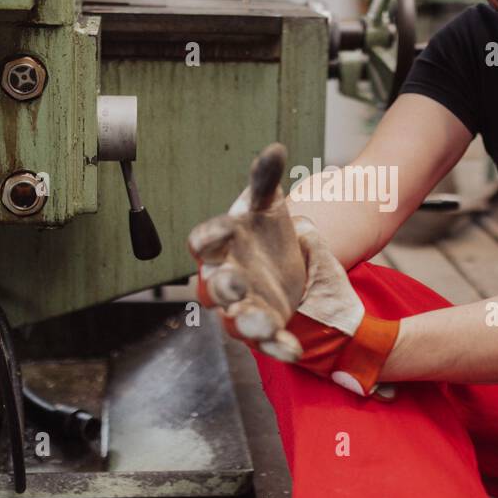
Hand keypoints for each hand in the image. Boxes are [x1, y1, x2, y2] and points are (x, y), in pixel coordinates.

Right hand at [187, 143, 399, 399]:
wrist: (284, 261)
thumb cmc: (264, 231)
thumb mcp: (269, 205)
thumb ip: (266, 180)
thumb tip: (275, 149)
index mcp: (221, 246)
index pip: (203, 241)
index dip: (207, 237)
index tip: (217, 233)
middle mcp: (226, 278)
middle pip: (213, 288)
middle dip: (222, 288)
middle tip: (234, 285)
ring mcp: (245, 306)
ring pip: (237, 321)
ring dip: (249, 322)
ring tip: (265, 322)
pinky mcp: (267, 325)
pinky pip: (267, 341)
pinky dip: (278, 345)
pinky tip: (294, 349)